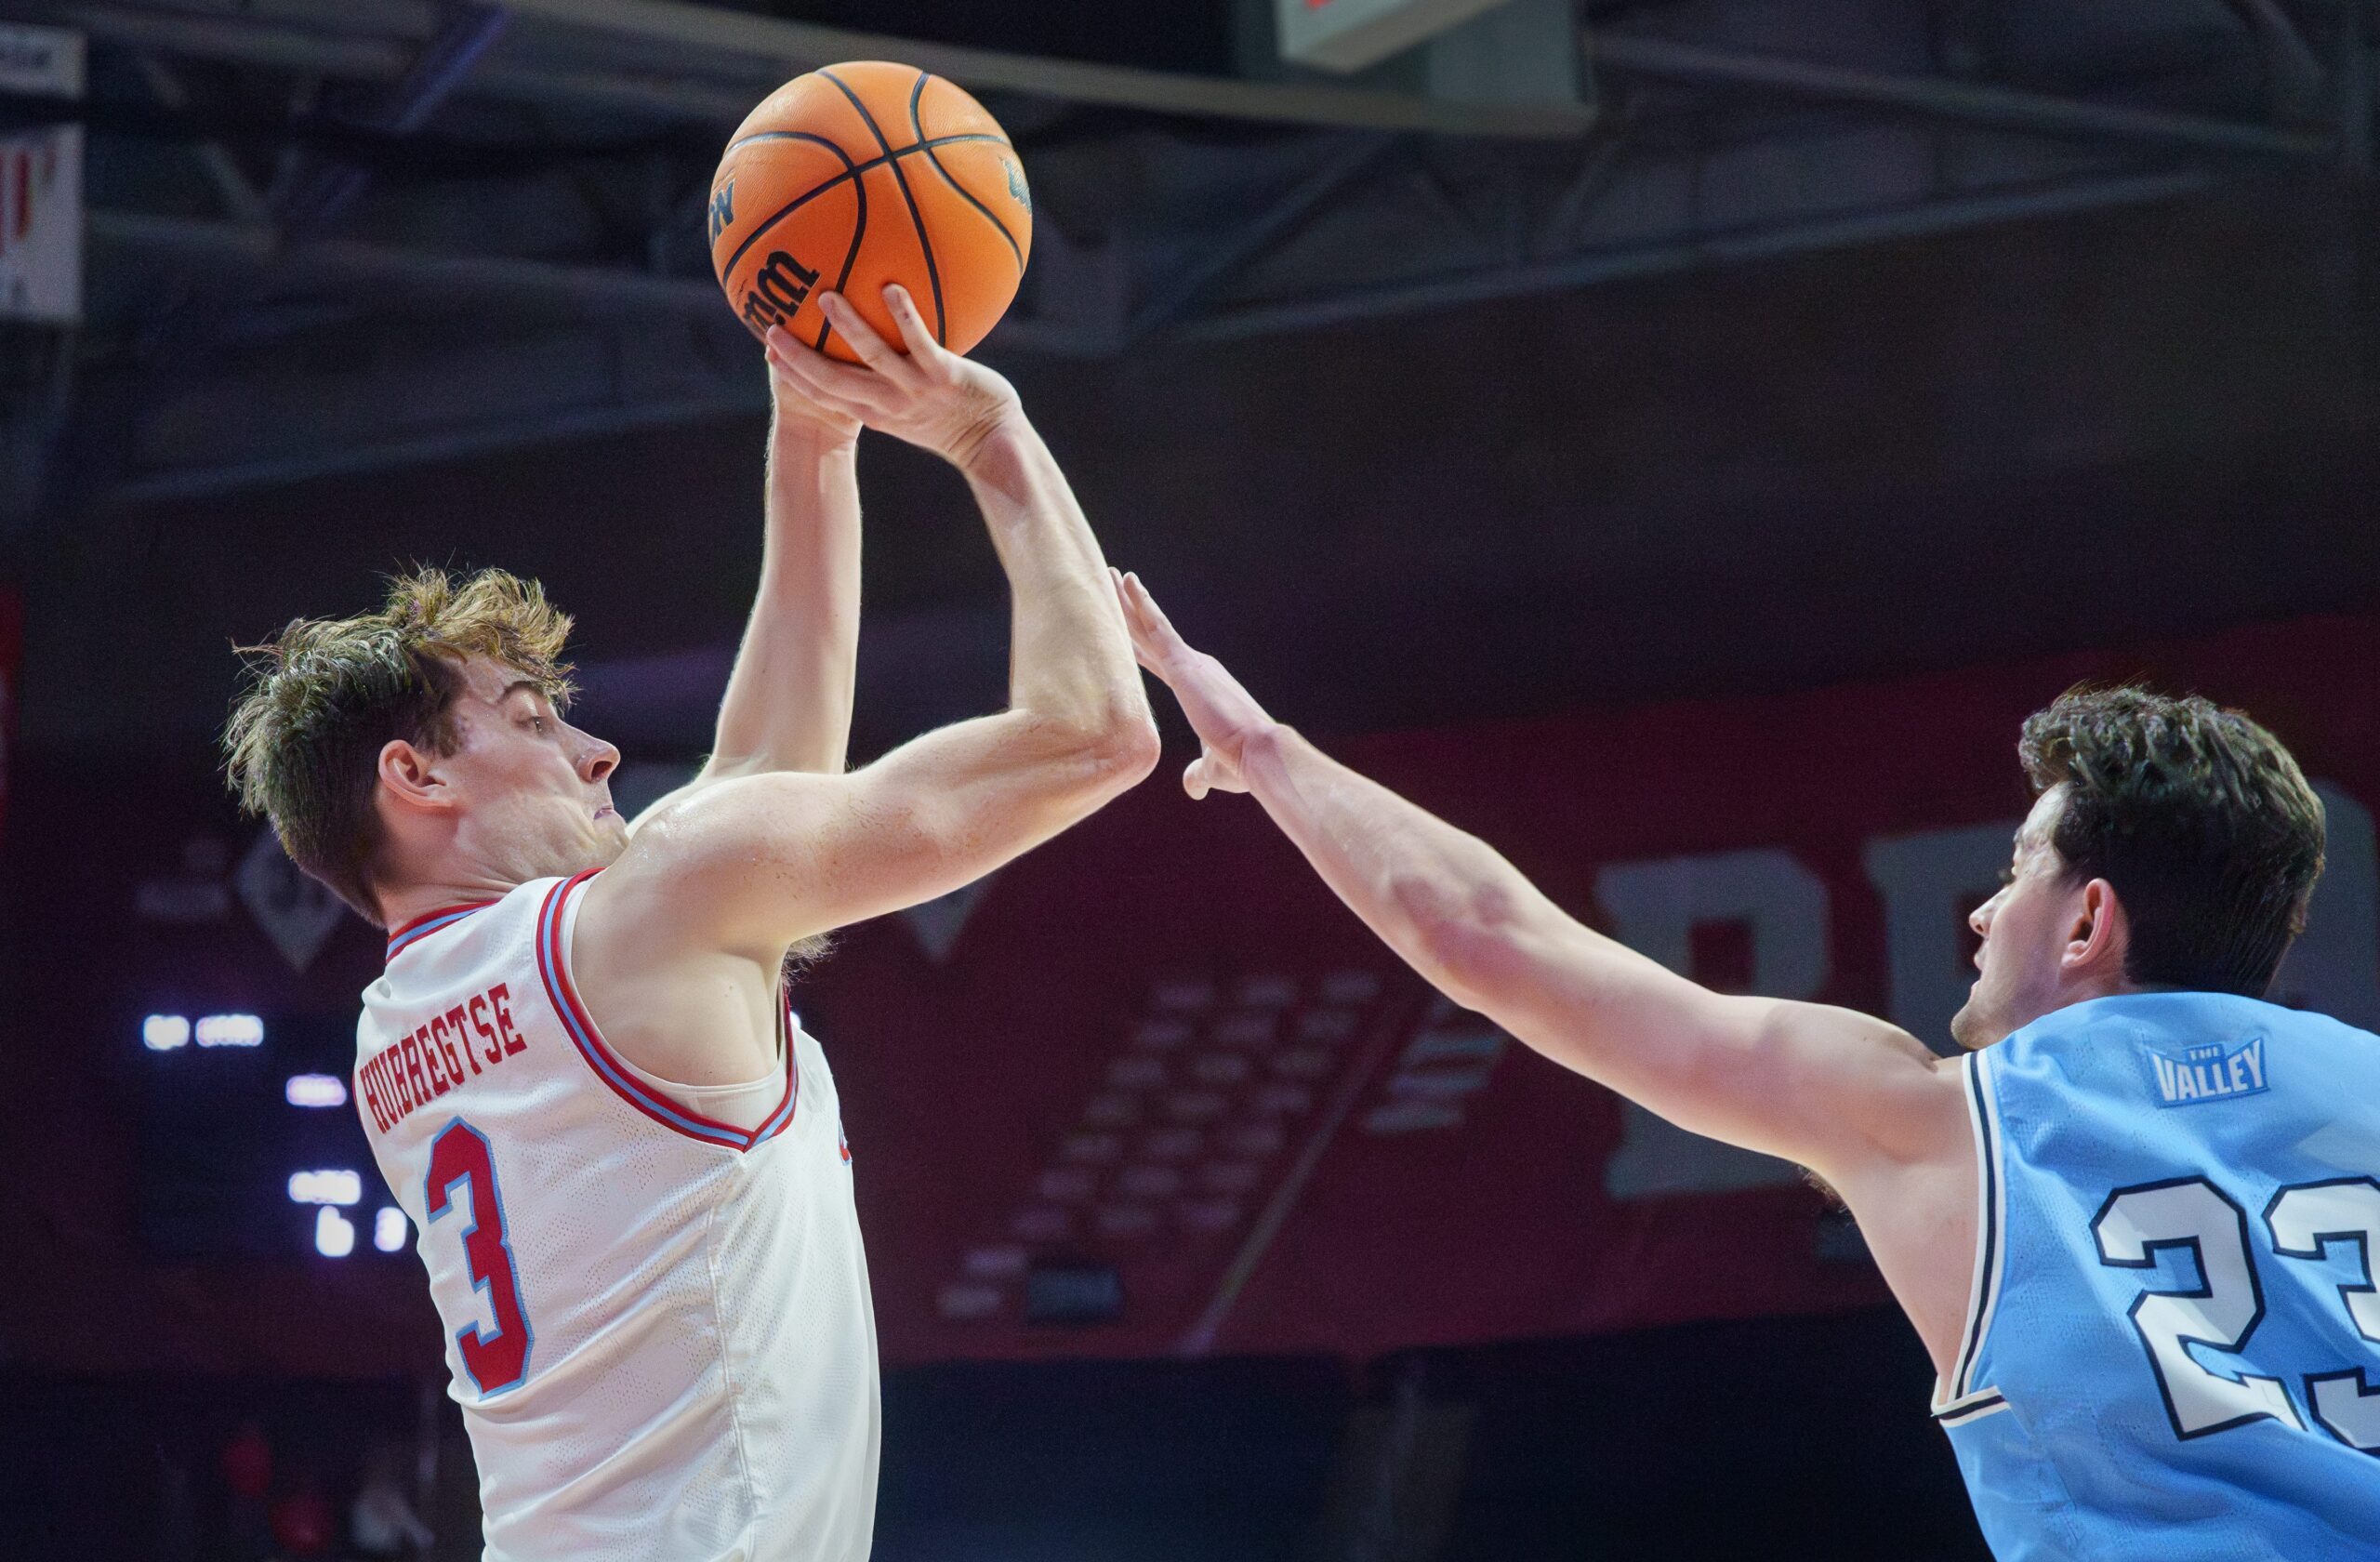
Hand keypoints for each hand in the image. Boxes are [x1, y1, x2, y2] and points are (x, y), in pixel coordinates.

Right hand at [764, 286, 1021, 468]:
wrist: (993, 441)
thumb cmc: (951, 420)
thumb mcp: (909, 410)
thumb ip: (885, 384)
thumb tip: (868, 347)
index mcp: (875, 413)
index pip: (824, 396)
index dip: (794, 376)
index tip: (768, 353)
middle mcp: (889, 403)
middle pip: (833, 381)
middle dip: (799, 357)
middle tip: (772, 329)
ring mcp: (915, 389)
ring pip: (872, 356)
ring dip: (847, 327)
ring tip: (825, 297)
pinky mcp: (944, 376)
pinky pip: (920, 342)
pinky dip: (904, 316)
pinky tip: (892, 288)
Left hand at [1111, 569, 1274, 799]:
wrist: (1259, 754)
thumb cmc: (1241, 764)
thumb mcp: (1212, 769)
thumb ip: (1198, 774)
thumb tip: (1192, 788)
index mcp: (1198, 688)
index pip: (1159, 661)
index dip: (1139, 644)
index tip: (1124, 626)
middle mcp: (1194, 668)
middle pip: (1149, 636)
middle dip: (1128, 612)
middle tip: (1111, 584)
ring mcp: (1189, 663)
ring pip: (1148, 625)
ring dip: (1127, 600)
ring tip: (1108, 573)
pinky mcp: (1184, 664)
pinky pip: (1155, 627)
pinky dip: (1140, 603)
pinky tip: (1127, 583)